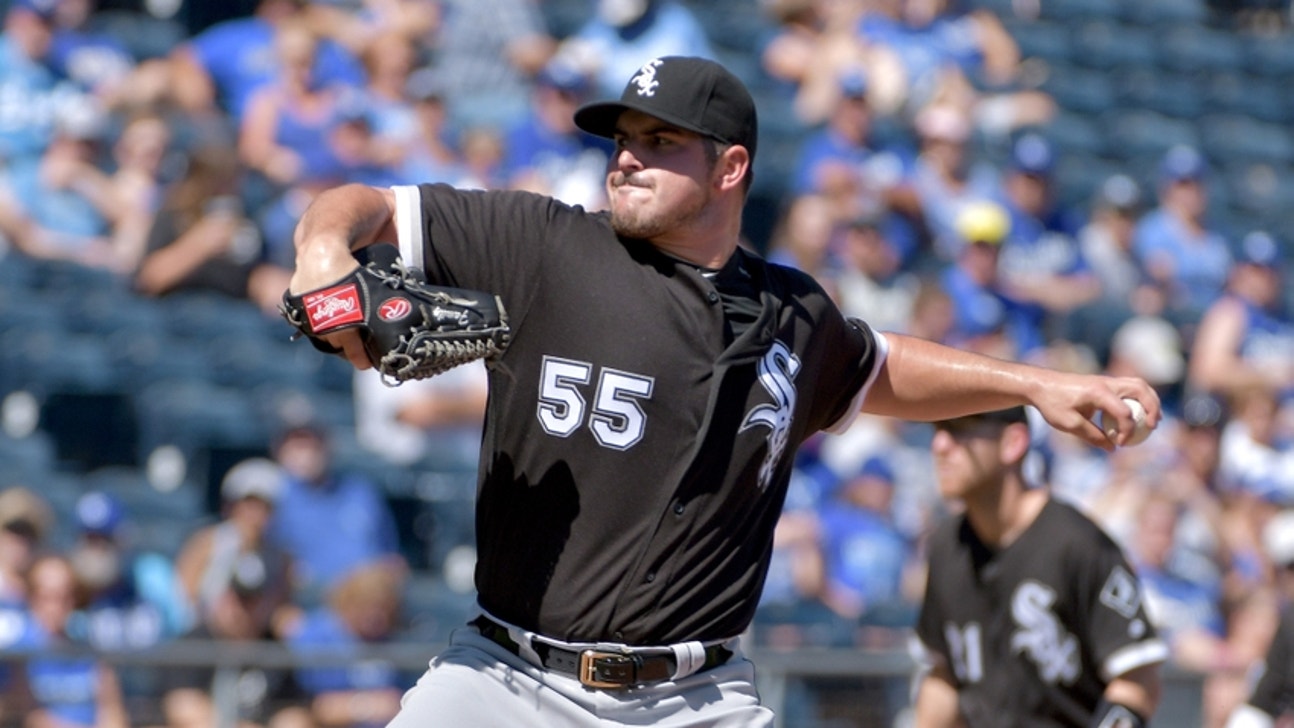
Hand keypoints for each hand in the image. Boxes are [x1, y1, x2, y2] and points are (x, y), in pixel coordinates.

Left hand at [1031, 373, 1160, 450]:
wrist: (1040, 384)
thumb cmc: (1051, 403)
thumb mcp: (1069, 424)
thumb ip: (1092, 436)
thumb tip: (1112, 448)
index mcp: (1097, 392)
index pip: (1123, 411)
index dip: (1127, 430)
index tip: (1120, 443)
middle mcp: (1105, 382)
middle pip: (1140, 388)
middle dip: (1152, 407)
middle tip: (1153, 426)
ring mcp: (1106, 380)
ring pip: (1138, 384)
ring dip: (1150, 401)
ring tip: (1153, 420)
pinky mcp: (1104, 383)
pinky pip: (1129, 388)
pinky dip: (1139, 399)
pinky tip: (1138, 415)